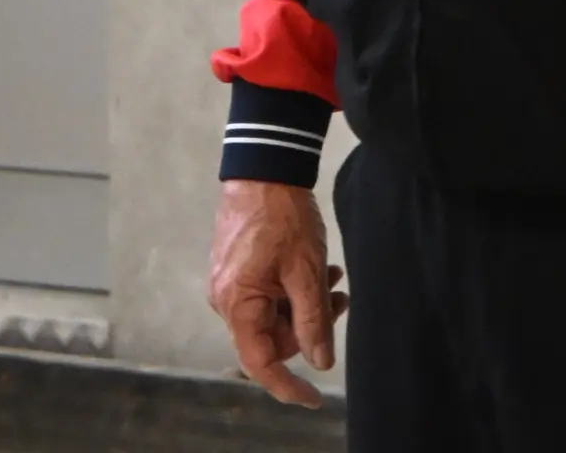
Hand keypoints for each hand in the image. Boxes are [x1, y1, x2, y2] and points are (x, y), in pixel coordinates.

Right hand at [207, 179, 347, 406]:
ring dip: (305, 303)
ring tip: (334, 277)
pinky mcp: (237, 269)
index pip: (259, 363)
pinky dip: (293, 289)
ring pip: (273, 314)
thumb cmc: (281, 217)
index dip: (287, 385)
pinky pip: (267, 295)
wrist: (263, 168)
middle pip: (270, 337)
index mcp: (237, 304)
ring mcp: (230, 283)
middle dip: (308, 325)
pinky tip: (318, 267)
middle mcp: (226, 300)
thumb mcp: (306, 271)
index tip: (313, 398)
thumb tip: (320, 361)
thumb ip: (313, 320)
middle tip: (339, 299)